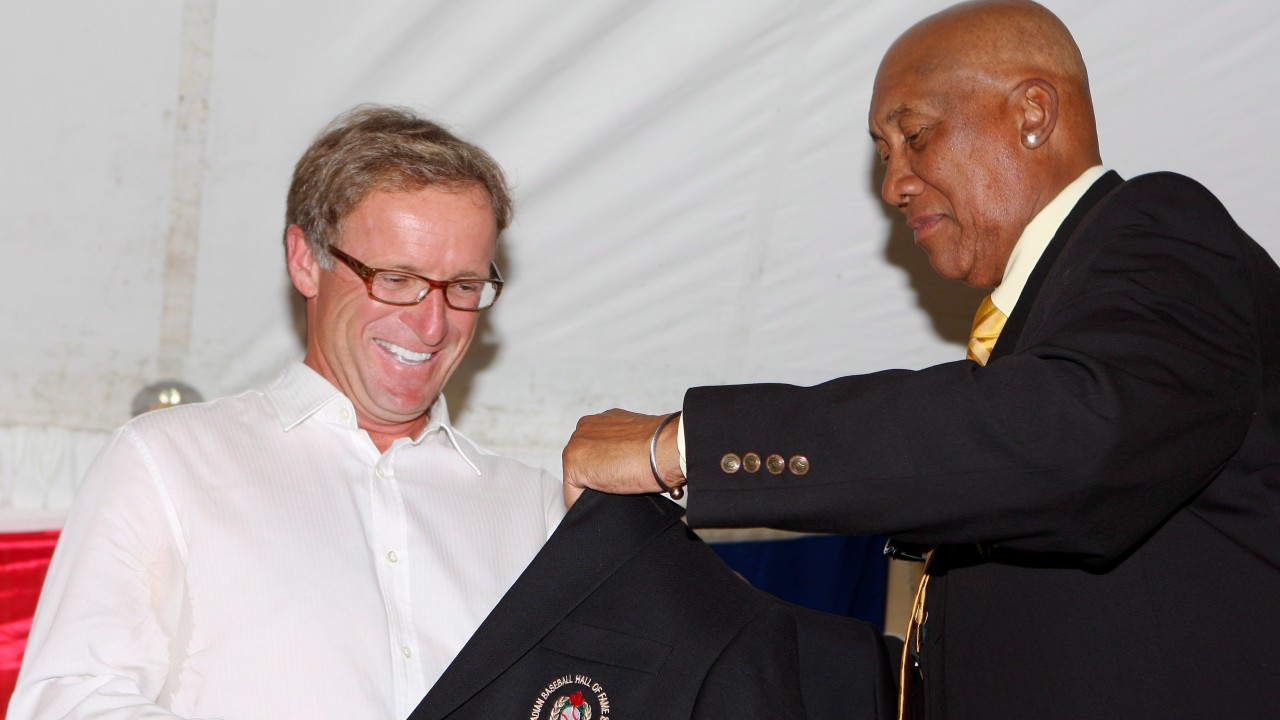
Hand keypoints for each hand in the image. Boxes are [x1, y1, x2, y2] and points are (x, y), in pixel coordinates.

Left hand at [562, 408, 683, 506]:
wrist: (667, 448)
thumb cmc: (664, 446)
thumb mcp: (640, 442)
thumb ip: (625, 447)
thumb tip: (627, 464)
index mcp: (605, 420)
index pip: (596, 450)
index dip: (607, 467)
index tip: (621, 475)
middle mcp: (586, 426)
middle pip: (584, 462)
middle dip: (597, 476)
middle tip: (620, 485)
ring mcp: (577, 443)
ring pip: (577, 477)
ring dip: (593, 488)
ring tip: (617, 491)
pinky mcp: (573, 462)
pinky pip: (572, 494)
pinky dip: (585, 504)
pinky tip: (608, 498)